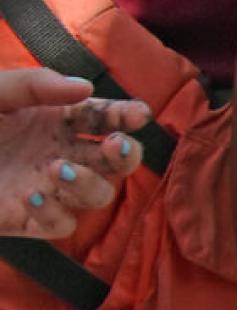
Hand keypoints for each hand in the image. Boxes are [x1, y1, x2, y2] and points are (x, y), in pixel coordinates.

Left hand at [0, 69, 149, 238]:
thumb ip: (35, 84)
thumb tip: (84, 89)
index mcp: (55, 120)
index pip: (104, 118)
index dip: (126, 116)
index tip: (136, 115)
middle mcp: (58, 154)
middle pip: (116, 161)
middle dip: (126, 155)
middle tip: (116, 147)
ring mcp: (45, 189)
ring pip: (98, 195)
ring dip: (90, 184)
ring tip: (58, 170)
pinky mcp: (25, 221)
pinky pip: (60, 225)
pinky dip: (57, 213)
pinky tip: (33, 197)